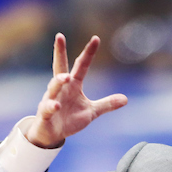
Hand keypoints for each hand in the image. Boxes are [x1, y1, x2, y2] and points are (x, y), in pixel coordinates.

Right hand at [25, 34, 127, 149]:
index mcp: (73, 85)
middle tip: (60, 36)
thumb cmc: (70, 119)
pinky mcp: (45, 113)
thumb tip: (126, 99)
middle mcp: (61, 88)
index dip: (88, 53)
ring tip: (67, 77)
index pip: (81, 66)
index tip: (96, 38)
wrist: (52, 134)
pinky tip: (57, 105)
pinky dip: (51, 106)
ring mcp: (51, 99)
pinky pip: (48, 108)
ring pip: (53, 87)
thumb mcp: (91, 112)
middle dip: (59, 52)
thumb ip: (106, 104)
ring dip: (58, 81)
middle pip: (60, 67)